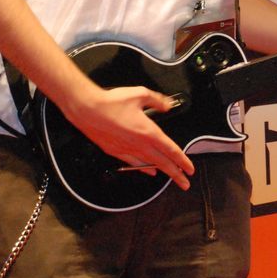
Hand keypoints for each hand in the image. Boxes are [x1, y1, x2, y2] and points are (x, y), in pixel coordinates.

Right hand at [61, 84, 194, 188]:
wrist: (86, 109)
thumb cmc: (111, 102)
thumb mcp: (141, 94)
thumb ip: (157, 101)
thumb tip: (167, 106)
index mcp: (148, 132)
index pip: (171, 150)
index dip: (182, 161)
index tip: (190, 169)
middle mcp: (138, 144)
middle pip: (162, 163)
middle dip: (176, 175)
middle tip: (185, 183)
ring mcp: (126, 150)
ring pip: (148, 165)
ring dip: (161, 171)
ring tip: (170, 177)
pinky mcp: (114, 151)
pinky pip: (132, 163)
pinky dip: (142, 169)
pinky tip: (147, 171)